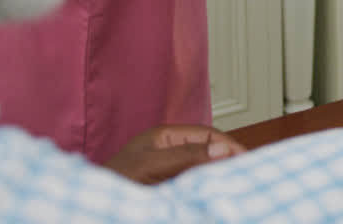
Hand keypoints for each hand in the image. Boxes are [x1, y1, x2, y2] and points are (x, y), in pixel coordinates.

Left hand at [104, 125, 245, 184]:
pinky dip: (206, 186)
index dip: (228, 145)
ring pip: (202, 167)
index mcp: (164, 136)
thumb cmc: (113, 182)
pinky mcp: (166, 187)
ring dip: (218, 173)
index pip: (206, 135)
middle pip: (207, 150)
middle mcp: (167, 150)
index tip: (246, 158)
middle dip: (228, 158)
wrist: (94, 207)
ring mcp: (167, 169)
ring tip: (236, 182)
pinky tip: (214, 193)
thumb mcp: (152, 164)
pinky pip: (193, 183)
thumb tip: (224, 150)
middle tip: (248, 171)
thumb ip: (187, 155)